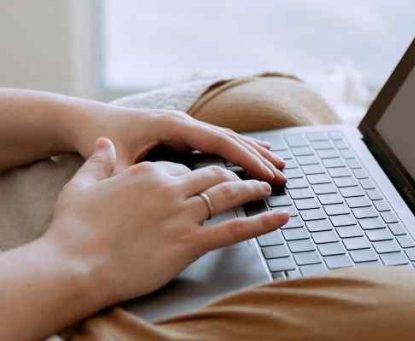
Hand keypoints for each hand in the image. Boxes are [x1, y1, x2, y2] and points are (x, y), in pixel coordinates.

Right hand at [41, 138, 288, 304]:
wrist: (73, 264)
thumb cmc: (72, 230)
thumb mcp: (81, 187)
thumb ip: (99, 163)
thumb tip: (104, 146)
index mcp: (147, 173)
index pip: (182, 167)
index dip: (197, 173)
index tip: (210, 175)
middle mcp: (169, 188)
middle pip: (213, 174)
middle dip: (237, 173)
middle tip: (254, 176)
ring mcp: (182, 214)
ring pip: (229, 195)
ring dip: (254, 188)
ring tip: (270, 186)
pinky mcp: (190, 242)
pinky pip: (235, 230)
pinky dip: (262, 223)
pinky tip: (281, 218)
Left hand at [69, 106, 286, 184]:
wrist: (85, 120)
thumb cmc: (99, 139)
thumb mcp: (115, 161)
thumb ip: (137, 175)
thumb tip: (156, 190)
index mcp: (173, 126)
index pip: (219, 142)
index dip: (246, 158)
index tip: (266, 173)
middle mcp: (183, 122)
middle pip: (231, 138)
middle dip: (258, 157)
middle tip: (282, 174)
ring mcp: (185, 125)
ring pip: (228, 138)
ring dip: (254, 152)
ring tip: (279, 165)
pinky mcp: (182, 133)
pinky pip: (218, 141)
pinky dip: (239, 150)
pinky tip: (254, 157)